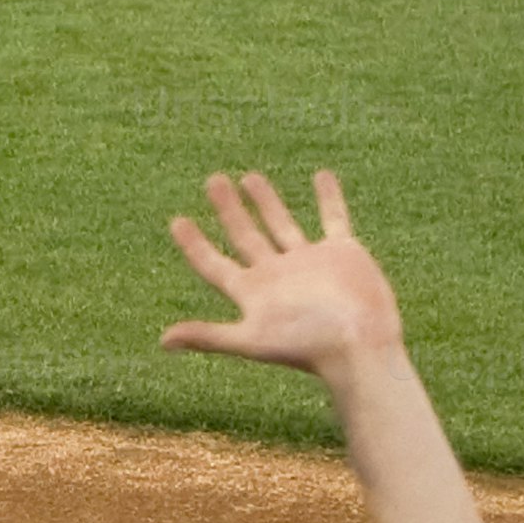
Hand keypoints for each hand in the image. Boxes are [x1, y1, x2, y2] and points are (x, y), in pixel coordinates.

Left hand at [161, 170, 403, 381]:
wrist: (360, 346)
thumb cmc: (306, 346)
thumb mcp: (252, 339)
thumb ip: (210, 336)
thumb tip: (163, 341)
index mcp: (253, 293)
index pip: (215, 265)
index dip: (195, 245)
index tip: (178, 221)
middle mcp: (277, 276)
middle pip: (245, 237)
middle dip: (229, 210)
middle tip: (213, 181)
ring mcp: (309, 263)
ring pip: (282, 224)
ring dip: (266, 202)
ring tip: (250, 177)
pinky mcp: (342, 254)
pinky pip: (333, 219)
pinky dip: (329, 198)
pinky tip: (322, 176)